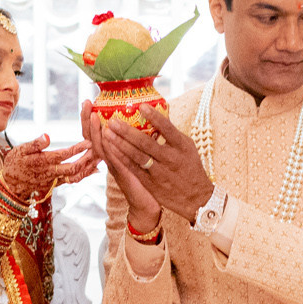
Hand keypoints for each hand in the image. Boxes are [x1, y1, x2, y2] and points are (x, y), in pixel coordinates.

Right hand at [0, 133, 96, 201]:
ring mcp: (54, 180)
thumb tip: (47, 136)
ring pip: (75, 177)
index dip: (77, 149)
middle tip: (99, 150)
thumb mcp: (20, 150)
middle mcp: (51, 173)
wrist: (11, 184)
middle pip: (74, 168)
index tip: (89, 141)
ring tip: (100, 159)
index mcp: (43, 162)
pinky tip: (92, 169)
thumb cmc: (15, 163)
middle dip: (87, 160)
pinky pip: (72, 181)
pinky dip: (84, 175)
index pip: (63, 155)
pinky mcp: (55, 185)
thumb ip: (35, 144)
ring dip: (88, 168)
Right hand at [82, 102, 161, 232]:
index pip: (98, 133)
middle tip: (85, 104)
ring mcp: (113, 167)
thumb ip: (139, 140)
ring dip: (94, 131)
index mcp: (113, 154)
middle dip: (87, 120)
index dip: (92, 119)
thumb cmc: (147, 181)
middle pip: (92, 137)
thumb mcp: (141, 156)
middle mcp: (110, 160)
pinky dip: (107, 147)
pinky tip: (105, 135)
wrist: (148, 206)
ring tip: (92, 115)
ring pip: (99, 147)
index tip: (90, 102)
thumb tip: (146, 120)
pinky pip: (111, 159)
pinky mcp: (121, 175)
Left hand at [94, 102, 213, 221]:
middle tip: (113, 121)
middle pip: (147, 143)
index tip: (141, 106)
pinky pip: (134, 169)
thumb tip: (158, 112)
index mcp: (182, 146)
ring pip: (137, 156)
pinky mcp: (152, 183)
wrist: (195, 198)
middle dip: (128, 131)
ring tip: (107, 133)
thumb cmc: (190, 167)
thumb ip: (172, 133)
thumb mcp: (187, 147)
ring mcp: (160, 172)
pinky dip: (122, 159)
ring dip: (121, 144)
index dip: (155, 117)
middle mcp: (171, 159)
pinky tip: (111, 150)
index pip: (168, 129)